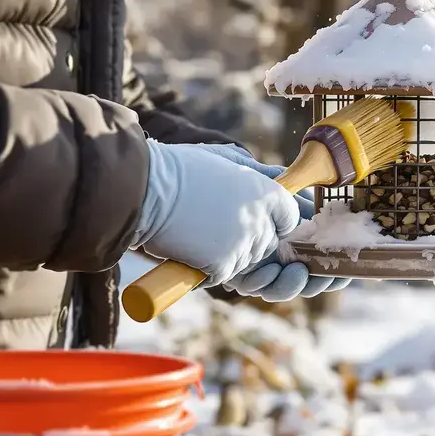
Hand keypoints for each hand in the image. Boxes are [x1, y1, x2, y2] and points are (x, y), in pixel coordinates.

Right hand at [132, 140, 300, 284]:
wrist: (146, 189)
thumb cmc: (181, 170)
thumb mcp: (227, 160)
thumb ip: (258, 174)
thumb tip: (278, 178)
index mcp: (268, 193)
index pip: (288, 218)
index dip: (271, 220)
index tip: (249, 217)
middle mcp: (262, 222)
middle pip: (269, 243)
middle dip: (248, 239)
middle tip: (216, 224)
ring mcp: (244, 247)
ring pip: (246, 262)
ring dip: (227, 254)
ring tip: (200, 231)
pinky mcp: (223, 267)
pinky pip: (224, 275)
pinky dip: (207, 267)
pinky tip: (190, 246)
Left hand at [209, 145, 349, 300]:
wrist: (152, 189)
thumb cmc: (197, 173)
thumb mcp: (246, 168)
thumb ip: (276, 185)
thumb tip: (303, 201)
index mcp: (259, 214)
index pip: (298, 234)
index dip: (324, 244)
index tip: (348, 250)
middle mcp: (249, 238)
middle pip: (291, 263)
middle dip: (317, 272)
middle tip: (337, 276)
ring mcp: (233, 256)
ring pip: (274, 279)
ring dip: (296, 282)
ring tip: (305, 274)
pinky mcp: (218, 273)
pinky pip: (254, 285)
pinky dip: (274, 283)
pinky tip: (289, 274)